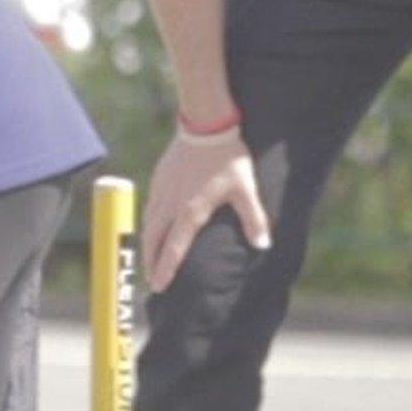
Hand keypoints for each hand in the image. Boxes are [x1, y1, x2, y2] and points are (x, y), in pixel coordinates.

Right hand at [142, 129, 271, 291]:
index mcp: (191, 211)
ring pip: (148, 223)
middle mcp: (172, 204)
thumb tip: (264, 244)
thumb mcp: (245, 189)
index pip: (174, 248)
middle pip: (154, 239)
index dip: (166, 270)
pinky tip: (152, 223)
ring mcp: (162, 190)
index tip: (159, 287)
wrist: (205, 123)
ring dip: (147, 243)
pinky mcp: (159, 177)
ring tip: (148, 256)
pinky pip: (150, 205)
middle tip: (151, 279)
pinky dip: (148, 221)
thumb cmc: (227, 158)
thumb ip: (254, 218)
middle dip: (150, 261)